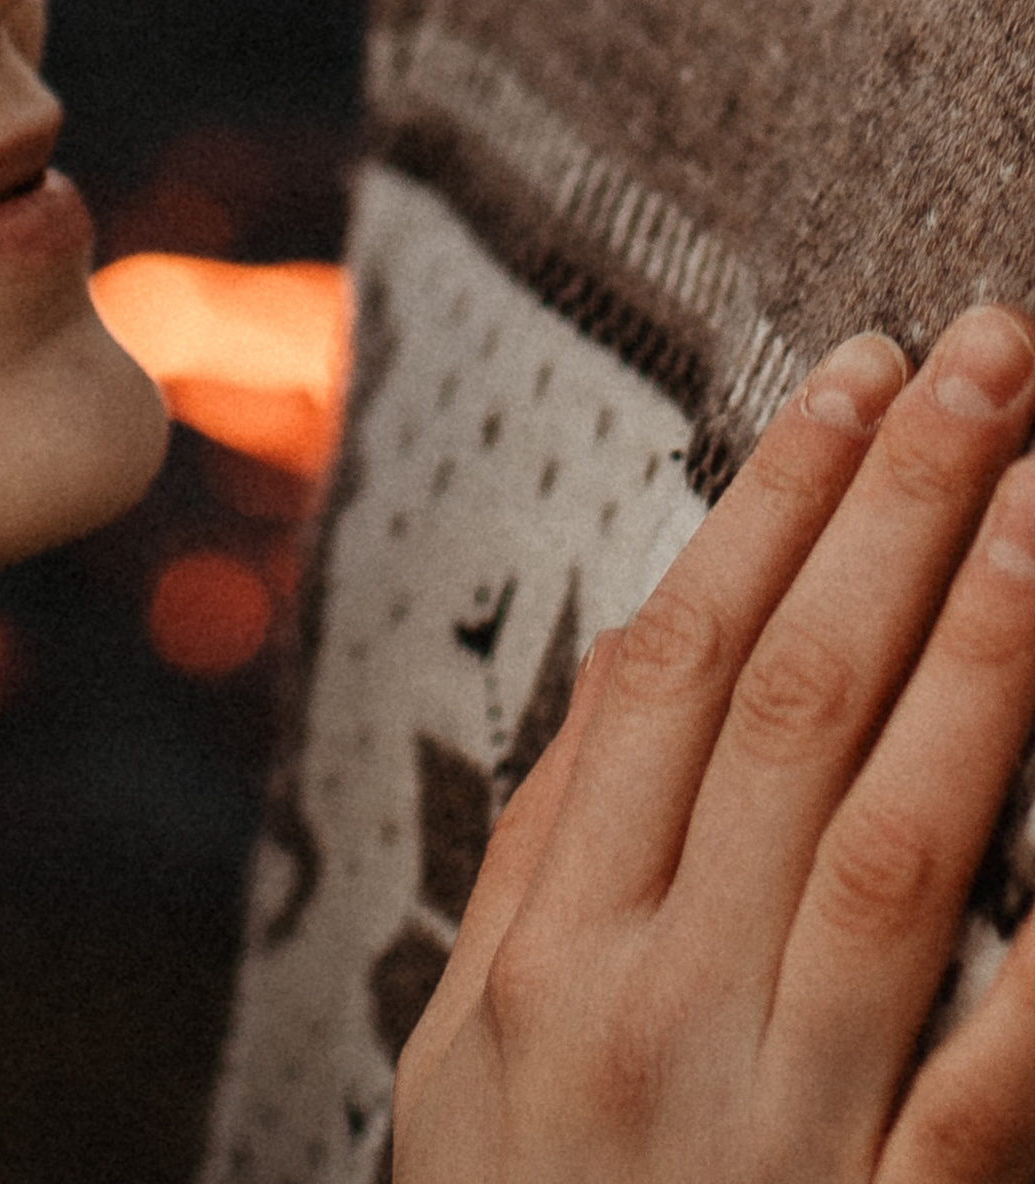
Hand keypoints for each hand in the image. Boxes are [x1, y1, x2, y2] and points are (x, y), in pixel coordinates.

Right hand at [396, 305, 1034, 1181]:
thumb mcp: (476, 1082)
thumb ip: (550, 881)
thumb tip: (633, 685)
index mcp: (544, 951)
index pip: (669, 659)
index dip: (771, 503)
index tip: (855, 370)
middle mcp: (647, 1005)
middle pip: (790, 696)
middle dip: (897, 504)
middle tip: (993, 352)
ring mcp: (772, 1119)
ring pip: (896, 823)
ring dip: (989, 637)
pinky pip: (1001, 1060)